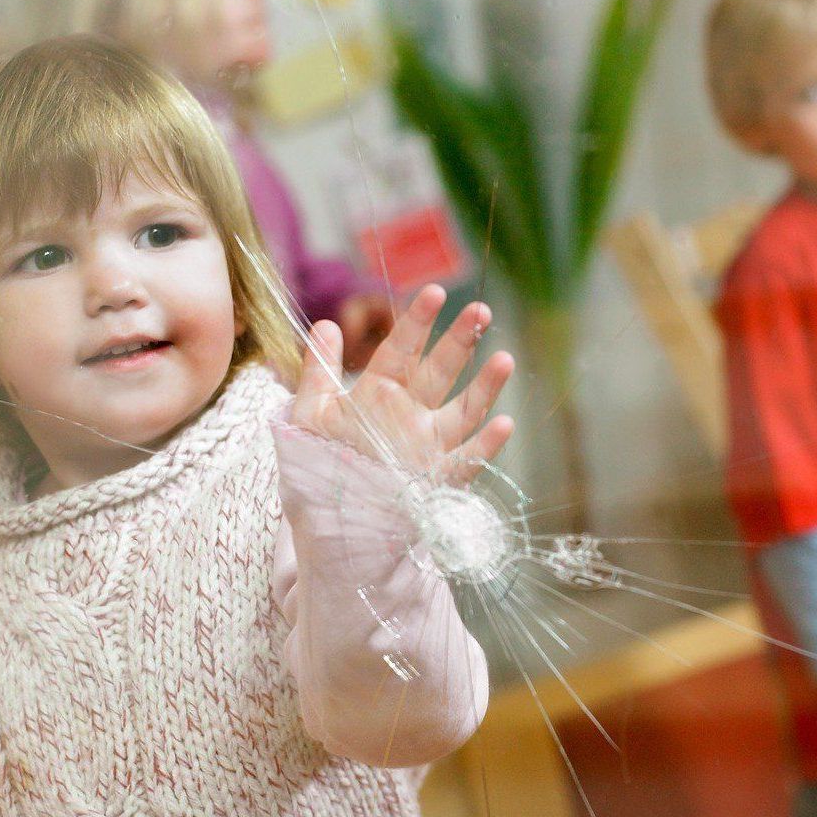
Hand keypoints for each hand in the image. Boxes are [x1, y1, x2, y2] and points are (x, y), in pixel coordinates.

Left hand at [291, 285, 514, 482]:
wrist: (326, 524)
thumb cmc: (316, 466)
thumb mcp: (310, 414)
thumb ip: (318, 370)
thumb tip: (327, 324)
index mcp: (380, 392)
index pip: (403, 349)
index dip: (419, 322)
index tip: (436, 292)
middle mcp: (410, 414)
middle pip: (441, 371)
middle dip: (461, 341)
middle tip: (480, 310)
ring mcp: (428, 446)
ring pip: (464, 410)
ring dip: (486, 385)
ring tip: (505, 358)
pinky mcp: (437, 479)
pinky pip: (468, 460)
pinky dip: (487, 445)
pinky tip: (506, 424)